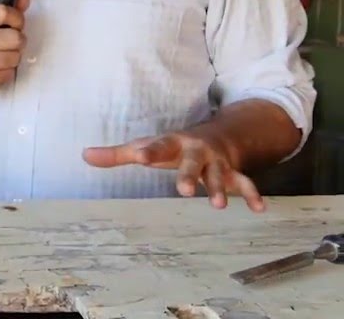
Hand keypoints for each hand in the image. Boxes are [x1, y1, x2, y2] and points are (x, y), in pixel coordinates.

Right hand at [0, 0, 30, 95]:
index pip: (4, 12)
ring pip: (16, 57)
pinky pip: (10, 73)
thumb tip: (24, 1)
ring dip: (13, 58)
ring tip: (0, 57)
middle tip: (8, 43)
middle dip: (18, 41)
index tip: (15, 24)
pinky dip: (7, 72)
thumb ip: (2, 13)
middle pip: (16, 37)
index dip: (17, 18)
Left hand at [82, 132, 264, 211]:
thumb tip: (84, 155)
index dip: (148, 150)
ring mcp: (216, 162)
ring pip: (219, 174)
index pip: (157, 147)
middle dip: (189, 175)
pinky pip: (246, 183)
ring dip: (219, 189)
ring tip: (219, 206)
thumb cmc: (173, 146)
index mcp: (171, 144)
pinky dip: (253, 195)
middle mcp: (196, 152)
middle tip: (183, 191)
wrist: (218, 134)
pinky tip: (260, 209)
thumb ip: (117, 155)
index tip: (138, 156)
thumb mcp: (146, 147)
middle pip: (192, 162)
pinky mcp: (234, 173)